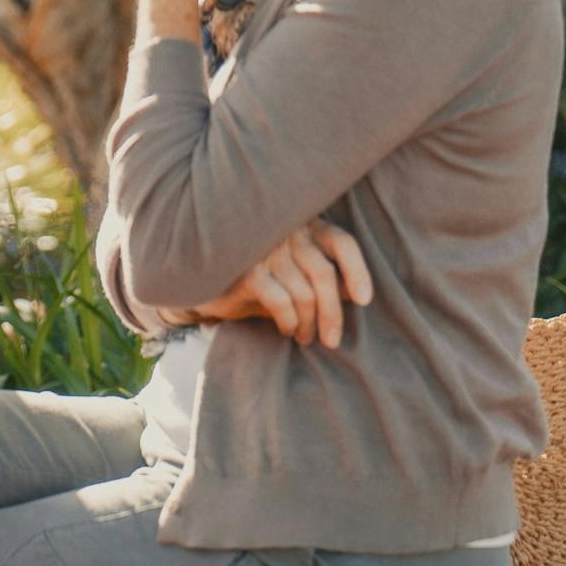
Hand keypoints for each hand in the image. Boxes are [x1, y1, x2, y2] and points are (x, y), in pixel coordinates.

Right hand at [170, 220, 371, 347]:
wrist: (201, 280)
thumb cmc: (254, 276)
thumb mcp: (291, 271)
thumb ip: (319, 275)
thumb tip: (355, 297)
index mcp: (301, 225)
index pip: (342, 242)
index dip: (358, 272)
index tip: (363, 301)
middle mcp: (283, 232)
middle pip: (324, 275)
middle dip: (333, 314)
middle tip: (332, 340)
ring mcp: (262, 248)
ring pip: (304, 294)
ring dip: (308, 325)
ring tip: (304, 338)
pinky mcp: (244, 269)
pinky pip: (280, 302)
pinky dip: (289, 321)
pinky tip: (286, 330)